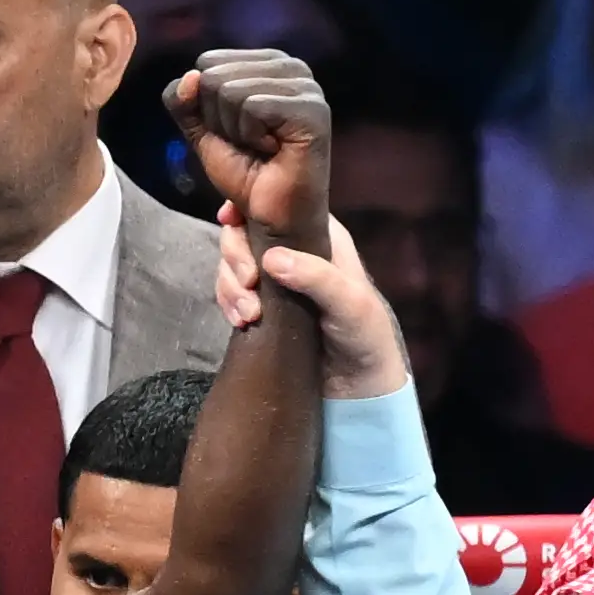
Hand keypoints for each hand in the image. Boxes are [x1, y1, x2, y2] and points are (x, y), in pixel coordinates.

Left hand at [168, 49, 330, 258]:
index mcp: (270, 63)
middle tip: (250, 144)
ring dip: (235, 131)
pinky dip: (251, 136)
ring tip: (262, 147)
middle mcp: (293, 67)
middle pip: (214, 75)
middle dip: (218, 119)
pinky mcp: (311, 109)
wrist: (271, 215)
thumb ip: (183, 100)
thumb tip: (190, 77)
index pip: (207, 63)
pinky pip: (252, 107)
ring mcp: (306, 86)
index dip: (207, 106)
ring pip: (229, 90)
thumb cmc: (244, 171)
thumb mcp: (202, 130)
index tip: (236, 131)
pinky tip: (274, 150)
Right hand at [218, 209, 407, 400]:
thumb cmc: (365, 335)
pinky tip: (240, 322)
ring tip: (248, 315)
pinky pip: (232, 295)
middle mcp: (294, 253)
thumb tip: (271, 258)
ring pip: (233, 267)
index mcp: (320, 237)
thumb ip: (316, 277)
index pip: (277, 208)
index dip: (247, 209)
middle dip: (235, 258)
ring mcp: (274, 281)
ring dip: (230, 288)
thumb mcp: (350, 303)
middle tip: (247, 284)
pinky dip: (229, 306)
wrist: (357, 386)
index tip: (230, 222)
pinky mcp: (262, 308)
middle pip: (244, 235)